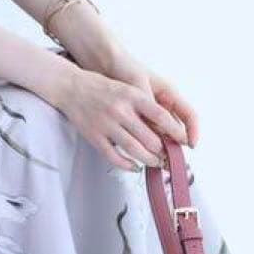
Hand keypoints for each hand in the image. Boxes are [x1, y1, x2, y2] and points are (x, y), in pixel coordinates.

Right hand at [54, 64, 190, 173]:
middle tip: (169, 156)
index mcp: (132, 96)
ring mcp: (107, 124)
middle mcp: (121, 110)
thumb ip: (143, 106)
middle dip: (163, 151)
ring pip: (135, 150)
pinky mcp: (94, 136)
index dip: (176, 132)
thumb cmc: (100, 87)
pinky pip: (114, 157)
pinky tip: (135, 166)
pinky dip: (128, 165)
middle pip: (150, 138)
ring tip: (156, 163)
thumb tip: (164, 128)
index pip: (161, 116)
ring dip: (149, 160)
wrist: (70, 87)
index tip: (183, 141)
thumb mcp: (126, 89)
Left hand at [98, 50, 198, 149]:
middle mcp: (161, 103)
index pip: (190, 116)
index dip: (193, 131)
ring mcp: (149, 110)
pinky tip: (139, 147)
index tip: (190, 145)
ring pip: (161, 133)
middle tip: (169, 157)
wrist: (103, 61)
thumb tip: (157, 129)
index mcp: (168, 94)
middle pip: (176, 129)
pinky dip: (144, 141)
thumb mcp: (138, 85)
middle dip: (175, 144)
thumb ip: (147, 105)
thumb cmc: (123, 67)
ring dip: (160, 145)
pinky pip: (145, 132)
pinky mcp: (135, 116)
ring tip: (155, 157)